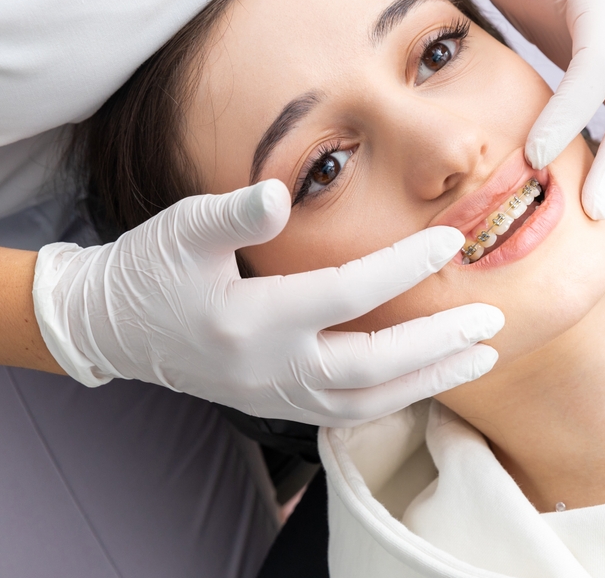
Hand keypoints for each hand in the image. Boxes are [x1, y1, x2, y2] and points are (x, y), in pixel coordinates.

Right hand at [32, 180, 503, 425]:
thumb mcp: (182, 227)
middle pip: (373, 366)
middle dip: (437, 345)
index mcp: (250, 319)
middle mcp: (268, 369)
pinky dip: (396, 398)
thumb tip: (279, 192)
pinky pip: (348, 412)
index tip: (452, 243)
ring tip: (480, 360)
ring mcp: (273, 395)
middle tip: (491, 323)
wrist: (113, 327)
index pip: (347, 293)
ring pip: (368, 401)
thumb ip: (233, 212)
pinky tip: (430, 380)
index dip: (403, 266)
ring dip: (429, 381)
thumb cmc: (150, 268)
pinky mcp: (275, 404)